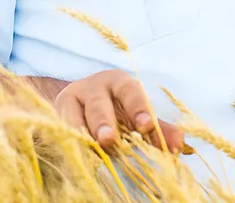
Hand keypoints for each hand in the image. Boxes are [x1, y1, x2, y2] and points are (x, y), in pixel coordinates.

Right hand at [51, 70, 186, 153]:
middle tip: (109, 140)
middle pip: (100, 104)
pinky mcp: (54, 111)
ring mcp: (71, 98)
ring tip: (87, 149)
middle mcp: (95, 87)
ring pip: (75, 115)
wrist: (77, 105)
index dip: (139, 108)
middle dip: (104, 122)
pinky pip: (59, 125)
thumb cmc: (114, 110)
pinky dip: (66, 138)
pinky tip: (71, 152)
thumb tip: (180, 144)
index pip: (131, 92)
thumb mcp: (135, 117)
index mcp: (120, 83)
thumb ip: (156, 130)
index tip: (146, 127)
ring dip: (82, 133)